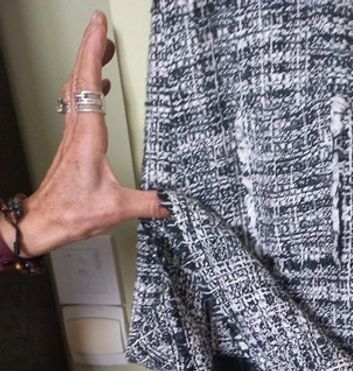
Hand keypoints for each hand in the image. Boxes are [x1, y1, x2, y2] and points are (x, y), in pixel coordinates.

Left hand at [0, 10, 167, 258]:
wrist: (44, 222)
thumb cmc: (70, 213)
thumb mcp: (116, 209)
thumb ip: (147, 203)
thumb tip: (170, 202)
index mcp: (88, 137)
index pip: (90, 83)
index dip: (94, 51)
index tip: (100, 26)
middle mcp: (77, 131)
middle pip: (79, 77)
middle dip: (90, 48)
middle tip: (101, 26)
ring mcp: (72, 136)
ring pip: (74, 88)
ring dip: (86, 65)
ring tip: (100, 49)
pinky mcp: (71, 144)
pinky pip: (76, 105)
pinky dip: (86, 88)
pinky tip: (98, 91)